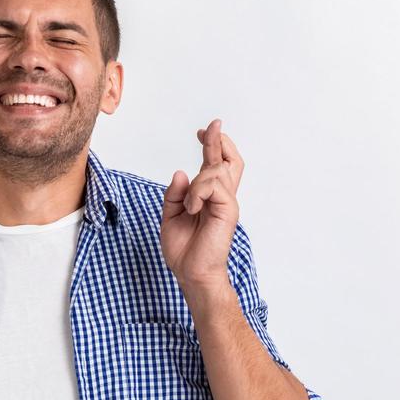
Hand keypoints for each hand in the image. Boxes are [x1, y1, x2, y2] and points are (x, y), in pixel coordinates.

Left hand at [161, 118, 243, 288]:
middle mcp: (221, 197)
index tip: (201, 133)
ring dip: (198, 182)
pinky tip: (192, 208)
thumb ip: (175, 194)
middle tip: (210, 127)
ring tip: (189, 205)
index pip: (215, 165)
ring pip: (216, 170)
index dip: (211, 145)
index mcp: (209, 197)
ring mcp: (226, 203)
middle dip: (218, 140)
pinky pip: (213, 186)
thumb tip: (181, 172)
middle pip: (228, 160)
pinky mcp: (228, 210)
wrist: (191, 272)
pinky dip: (198, 192)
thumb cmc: (183, 249)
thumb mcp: (170, 215)